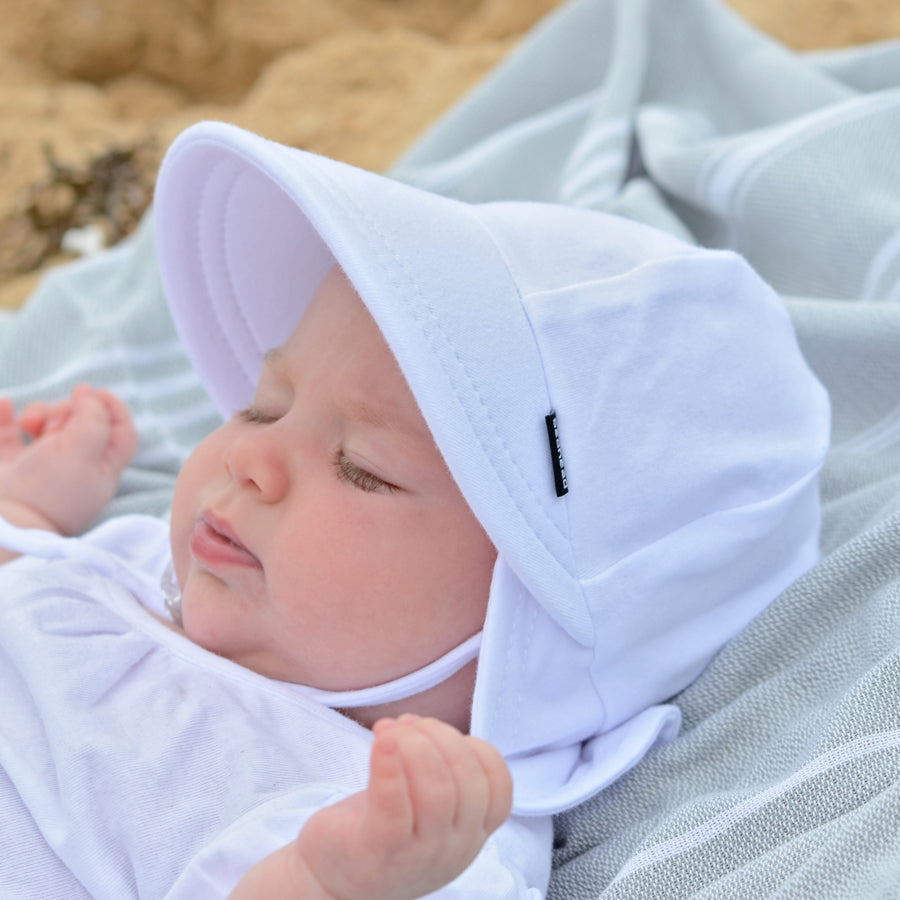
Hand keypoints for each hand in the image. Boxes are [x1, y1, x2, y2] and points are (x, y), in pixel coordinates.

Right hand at [0, 384, 136, 535]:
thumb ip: (92, 418)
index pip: (121, 433)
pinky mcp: (8, 472)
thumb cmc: (46, 490)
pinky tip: (6, 404)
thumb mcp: (80, 451)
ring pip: (45, 428)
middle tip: (55, 421)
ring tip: (30, 423)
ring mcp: (39, 471)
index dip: (112, 408)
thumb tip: (89, 392)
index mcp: (101, 471)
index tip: (95, 394)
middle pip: (81, 425)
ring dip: (39, 413)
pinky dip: (6, 418)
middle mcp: (74, 471)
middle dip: (68, 411)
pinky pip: (8, 436)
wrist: (2, 529)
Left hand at [228, 715, 512, 899]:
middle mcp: (453, 847)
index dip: (474, 748)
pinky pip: (393, 804)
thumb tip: (418, 723)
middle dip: (439, 736)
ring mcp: (419, 854)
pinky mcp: (379, 850)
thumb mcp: (424, 806)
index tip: (437, 733)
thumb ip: (436, 769)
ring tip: (386, 731)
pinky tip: (380, 740)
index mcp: (470, 833)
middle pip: (468, 781)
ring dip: (412, 743)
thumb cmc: (379, 830)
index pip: (499, 787)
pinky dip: (389, 764)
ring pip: (436, 789)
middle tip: (405, 725)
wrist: (330, 878)